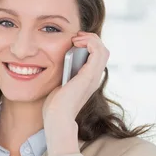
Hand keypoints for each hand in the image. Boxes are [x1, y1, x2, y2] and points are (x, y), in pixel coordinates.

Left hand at [42, 31, 109, 155]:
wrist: (57, 117)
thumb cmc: (55, 106)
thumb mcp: (60, 85)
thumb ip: (63, 75)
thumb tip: (52, 62)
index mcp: (88, 80)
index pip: (97, 58)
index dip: (88, 45)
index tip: (74, 41)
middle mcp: (94, 78)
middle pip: (102, 51)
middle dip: (90, 40)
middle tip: (76, 37)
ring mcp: (93, 76)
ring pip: (102, 50)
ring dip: (91, 39)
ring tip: (77, 38)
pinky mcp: (89, 75)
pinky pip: (98, 52)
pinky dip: (90, 42)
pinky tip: (76, 42)